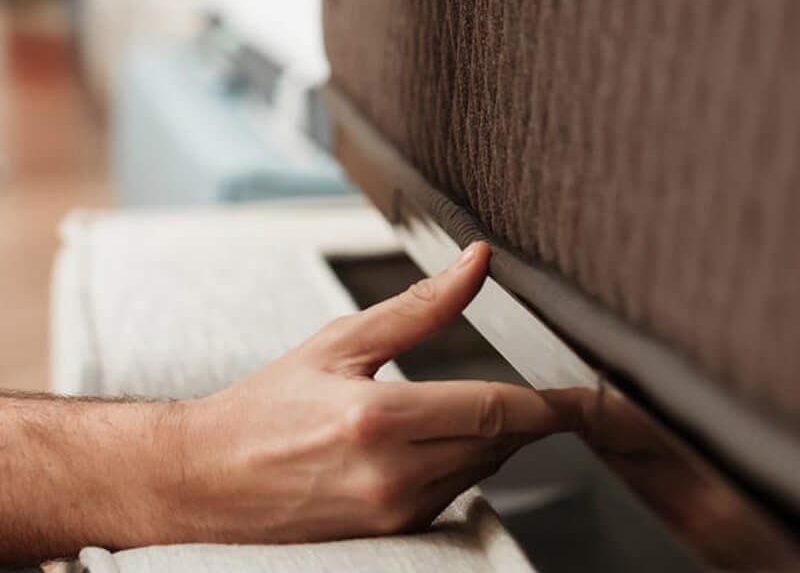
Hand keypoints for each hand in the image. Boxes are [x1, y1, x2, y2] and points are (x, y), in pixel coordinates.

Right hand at [157, 242, 590, 543]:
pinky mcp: (394, 535)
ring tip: (453, 409)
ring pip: (480, 470)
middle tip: (535, 390)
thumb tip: (476, 263)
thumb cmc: (264, 409)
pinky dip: (458, 464)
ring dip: (487, 438)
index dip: (554, 405)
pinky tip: (429, 443)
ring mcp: (393, 513)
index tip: (592, 398)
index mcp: (378, 420)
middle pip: (498, 444)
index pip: (496, 411)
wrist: (208, 480)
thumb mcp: (339, 344)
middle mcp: (391, 476)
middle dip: (521, 415)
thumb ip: (419, 308)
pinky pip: (453, 494)